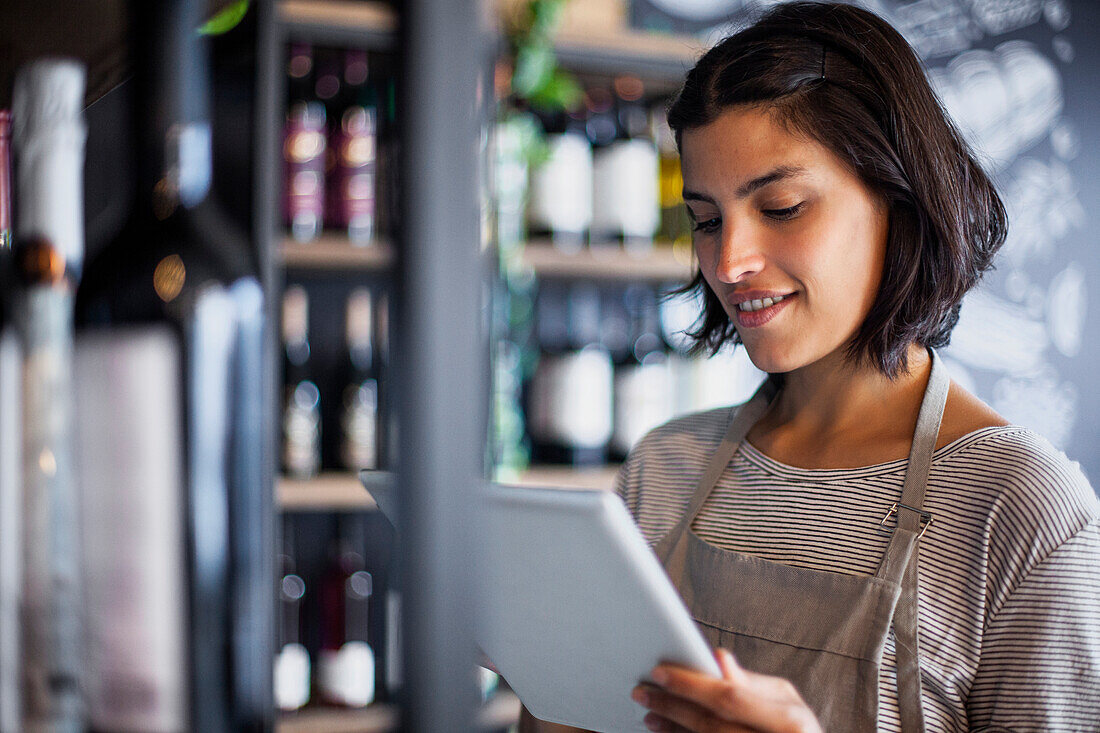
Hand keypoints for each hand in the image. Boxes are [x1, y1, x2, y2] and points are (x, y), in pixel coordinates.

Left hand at [631, 648, 821, 732]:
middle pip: (710, 725)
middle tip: (642, 692)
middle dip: (672, 706)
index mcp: (790, 722)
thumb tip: (718, 659)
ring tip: (651, 714)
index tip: (659, 672)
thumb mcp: (785, 703)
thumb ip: (750, 683)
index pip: (729, 698)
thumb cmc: (796, 731)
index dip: (691, 685)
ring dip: (672, 729)